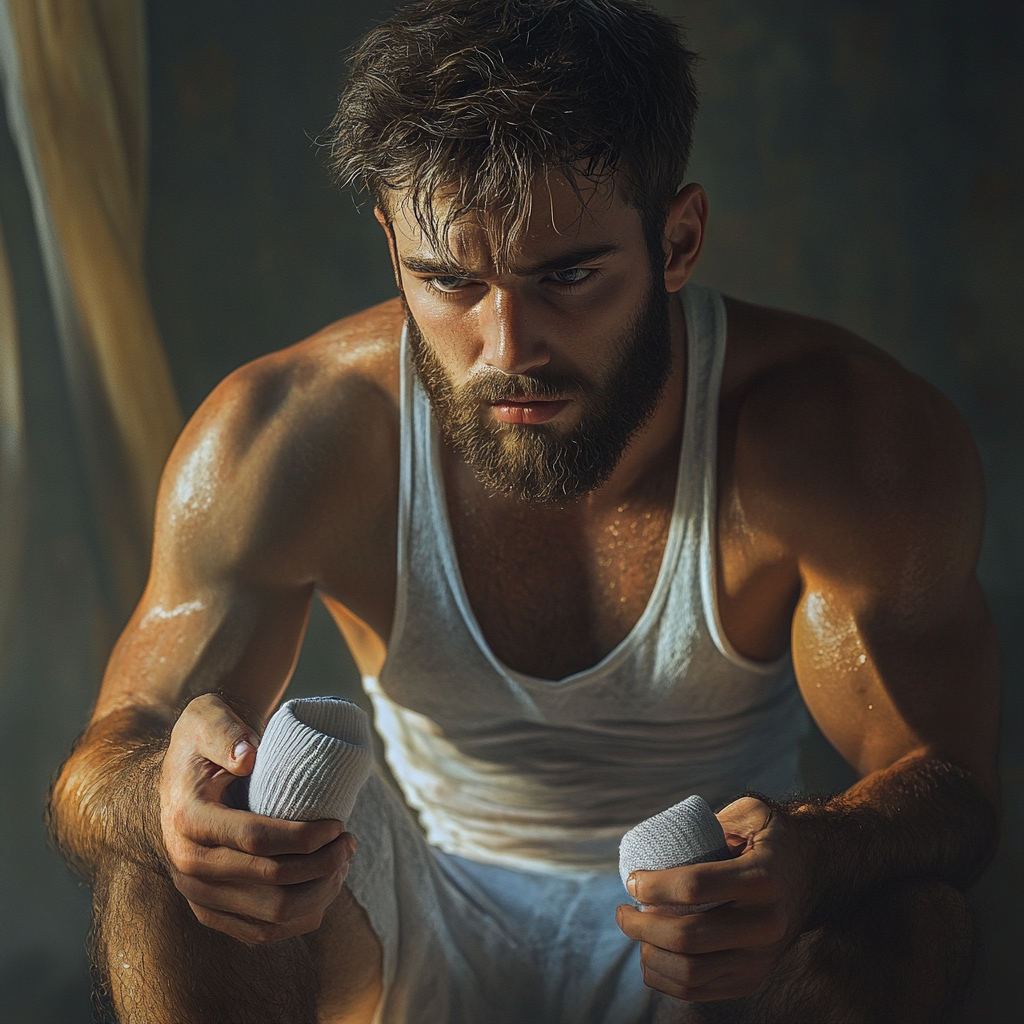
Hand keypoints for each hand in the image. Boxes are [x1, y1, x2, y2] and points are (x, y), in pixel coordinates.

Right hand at [159, 693, 356, 942]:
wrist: (187, 768)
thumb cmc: (206, 737)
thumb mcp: (209, 716)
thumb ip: (226, 731)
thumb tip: (249, 757)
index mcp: (188, 818)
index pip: (256, 840)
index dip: (305, 837)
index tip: (339, 824)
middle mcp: (186, 864)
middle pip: (270, 882)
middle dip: (322, 866)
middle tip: (350, 841)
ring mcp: (197, 893)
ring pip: (271, 916)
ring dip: (318, 894)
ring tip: (344, 862)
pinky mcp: (211, 910)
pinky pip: (261, 932)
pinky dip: (301, 917)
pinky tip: (326, 888)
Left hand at [615, 796, 809, 1001]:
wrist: (818, 874)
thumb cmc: (773, 839)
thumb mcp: (752, 813)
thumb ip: (713, 820)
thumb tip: (662, 843)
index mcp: (763, 878)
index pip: (695, 888)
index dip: (654, 886)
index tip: (632, 879)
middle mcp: (766, 924)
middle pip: (688, 936)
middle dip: (641, 925)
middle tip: (622, 909)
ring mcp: (761, 958)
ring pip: (690, 972)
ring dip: (649, 954)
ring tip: (634, 931)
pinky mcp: (753, 978)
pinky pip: (700, 990)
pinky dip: (665, 979)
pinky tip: (650, 955)